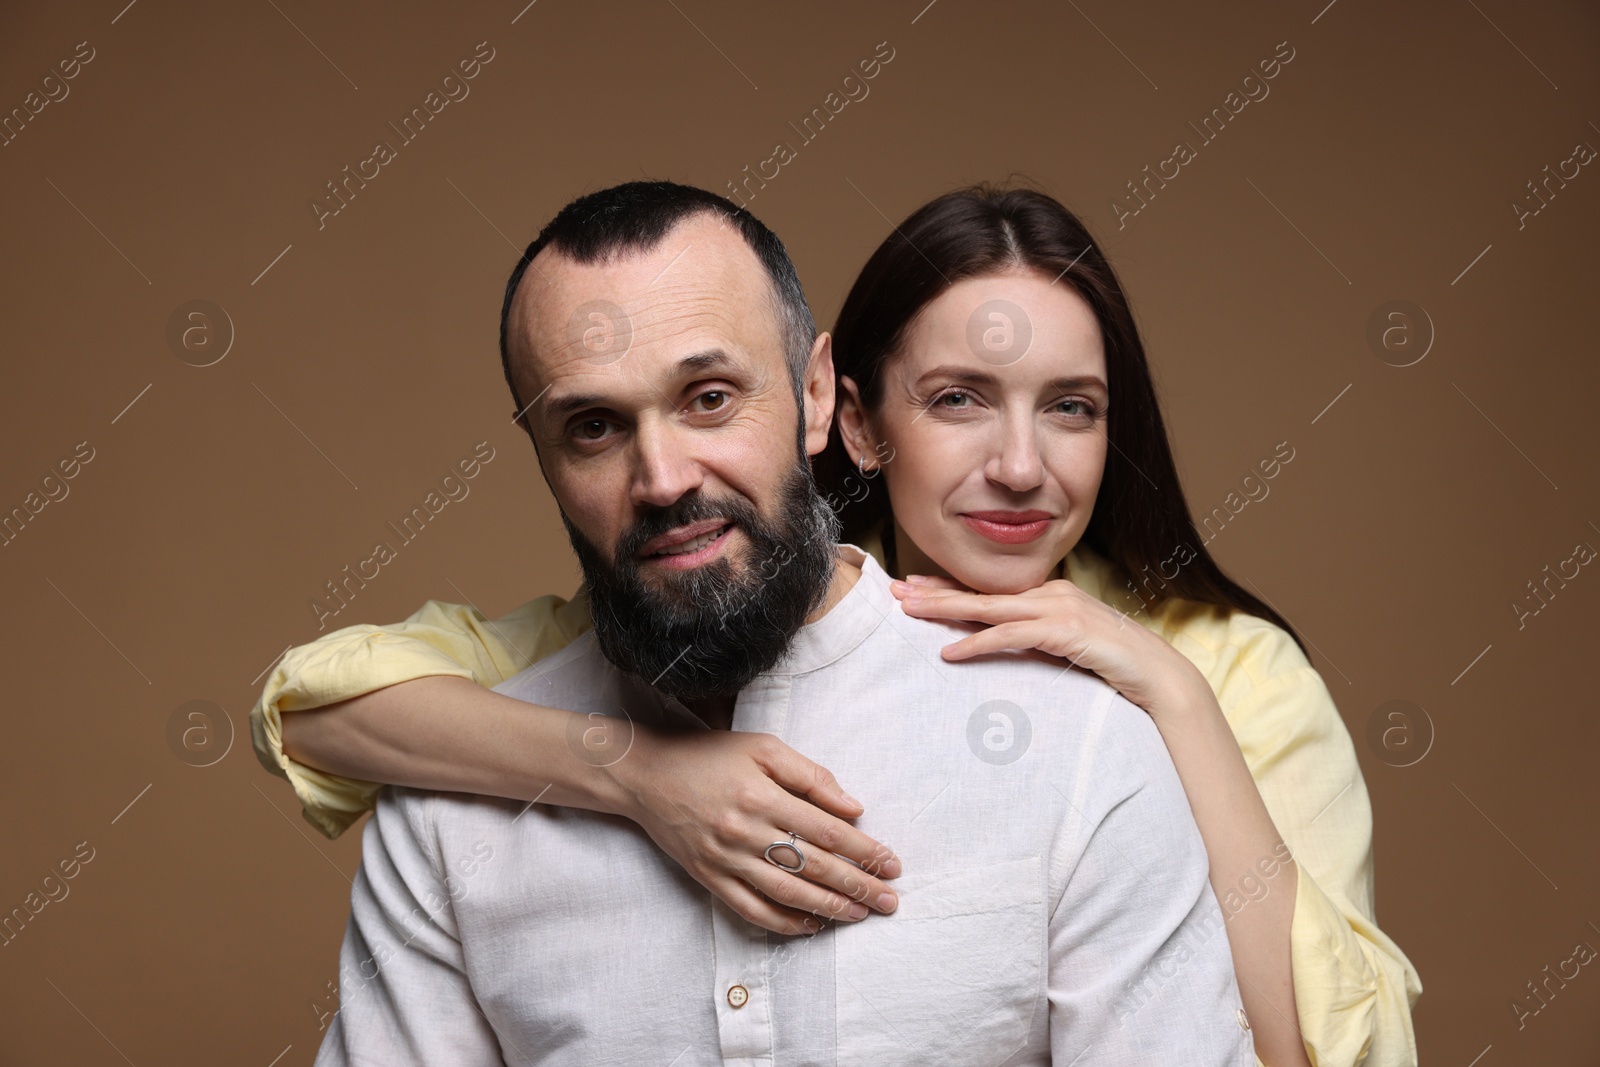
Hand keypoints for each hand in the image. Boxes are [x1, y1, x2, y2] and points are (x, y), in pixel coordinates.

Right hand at [608, 725, 901, 935]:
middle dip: (857, 886)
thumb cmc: (708, 755)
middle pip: (814, 867)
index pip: (827, 831)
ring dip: (828, 908)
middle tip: (889, 901)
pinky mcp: (709, 877)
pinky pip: (750, 909)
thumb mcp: (763, 748)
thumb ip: (811, 776)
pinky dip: (783, 922)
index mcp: (763, 795)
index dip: (864, 851)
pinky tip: (810, 926)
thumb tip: (854, 808)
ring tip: (859, 915)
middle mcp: (745, 831)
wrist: (645, 775)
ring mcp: (726, 859)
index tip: (891, 864)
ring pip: (787, 893)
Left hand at [890, 573, 1206, 717]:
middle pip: (982, 591)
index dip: (951, 587)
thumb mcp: (1067, 646)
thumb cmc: (1114, 664)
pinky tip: (951, 651)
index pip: (990, 590)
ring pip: (989, 607)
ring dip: (946, 609)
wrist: (1158, 675)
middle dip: (936, 590)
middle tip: (897, 590)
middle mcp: (1051, 593)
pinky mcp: (1064, 631)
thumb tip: (999, 643)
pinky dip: (978, 642)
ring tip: (910, 612)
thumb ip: (1035, 639)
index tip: (915, 587)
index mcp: (1050, 593)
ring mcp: (1058, 609)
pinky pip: (1010, 636)